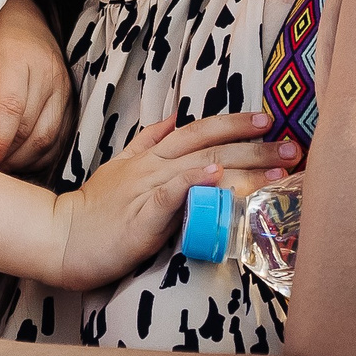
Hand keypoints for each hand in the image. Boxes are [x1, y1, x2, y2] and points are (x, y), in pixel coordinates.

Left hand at [0, 0, 72, 173]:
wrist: (22, 16)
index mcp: (17, 59)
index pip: (12, 109)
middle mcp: (47, 74)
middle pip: (31, 130)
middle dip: (5, 156)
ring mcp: (63, 88)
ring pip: (48, 138)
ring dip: (22, 160)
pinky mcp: (71, 99)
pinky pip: (60, 138)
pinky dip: (40, 156)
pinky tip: (19, 159)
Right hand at [50, 111, 295, 290]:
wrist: (62, 237)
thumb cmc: (94, 210)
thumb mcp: (120, 166)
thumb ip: (147, 141)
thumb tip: (172, 117)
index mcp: (152, 156)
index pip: (199, 131)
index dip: (234, 123)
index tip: (269, 120)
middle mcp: (154, 166)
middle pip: (211, 146)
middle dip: (256, 146)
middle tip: (294, 146)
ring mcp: (148, 187)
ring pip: (201, 166)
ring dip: (243, 165)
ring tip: (278, 167)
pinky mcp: (142, 214)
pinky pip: (171, 192)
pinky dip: (195, 181)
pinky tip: (218, 175)